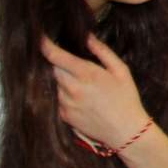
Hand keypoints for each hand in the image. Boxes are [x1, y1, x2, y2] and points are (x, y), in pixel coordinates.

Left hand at [42, 34, 149, 151]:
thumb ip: (103, 51)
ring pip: (55, 84)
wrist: (126, 131)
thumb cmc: (127, 99)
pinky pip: (58, 99)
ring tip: (82, 87)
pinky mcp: (63, 115)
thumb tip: (86, 36)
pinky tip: (81, 100)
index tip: (39, 38)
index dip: (44, 44)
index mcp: (86, 74)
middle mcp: (71, 88)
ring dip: (63, 81)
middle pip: (52, 68)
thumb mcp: (121, 71)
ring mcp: (65, 103)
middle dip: (59, 65)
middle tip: (74, 67)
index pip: (55, 55)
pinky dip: (65, 96)